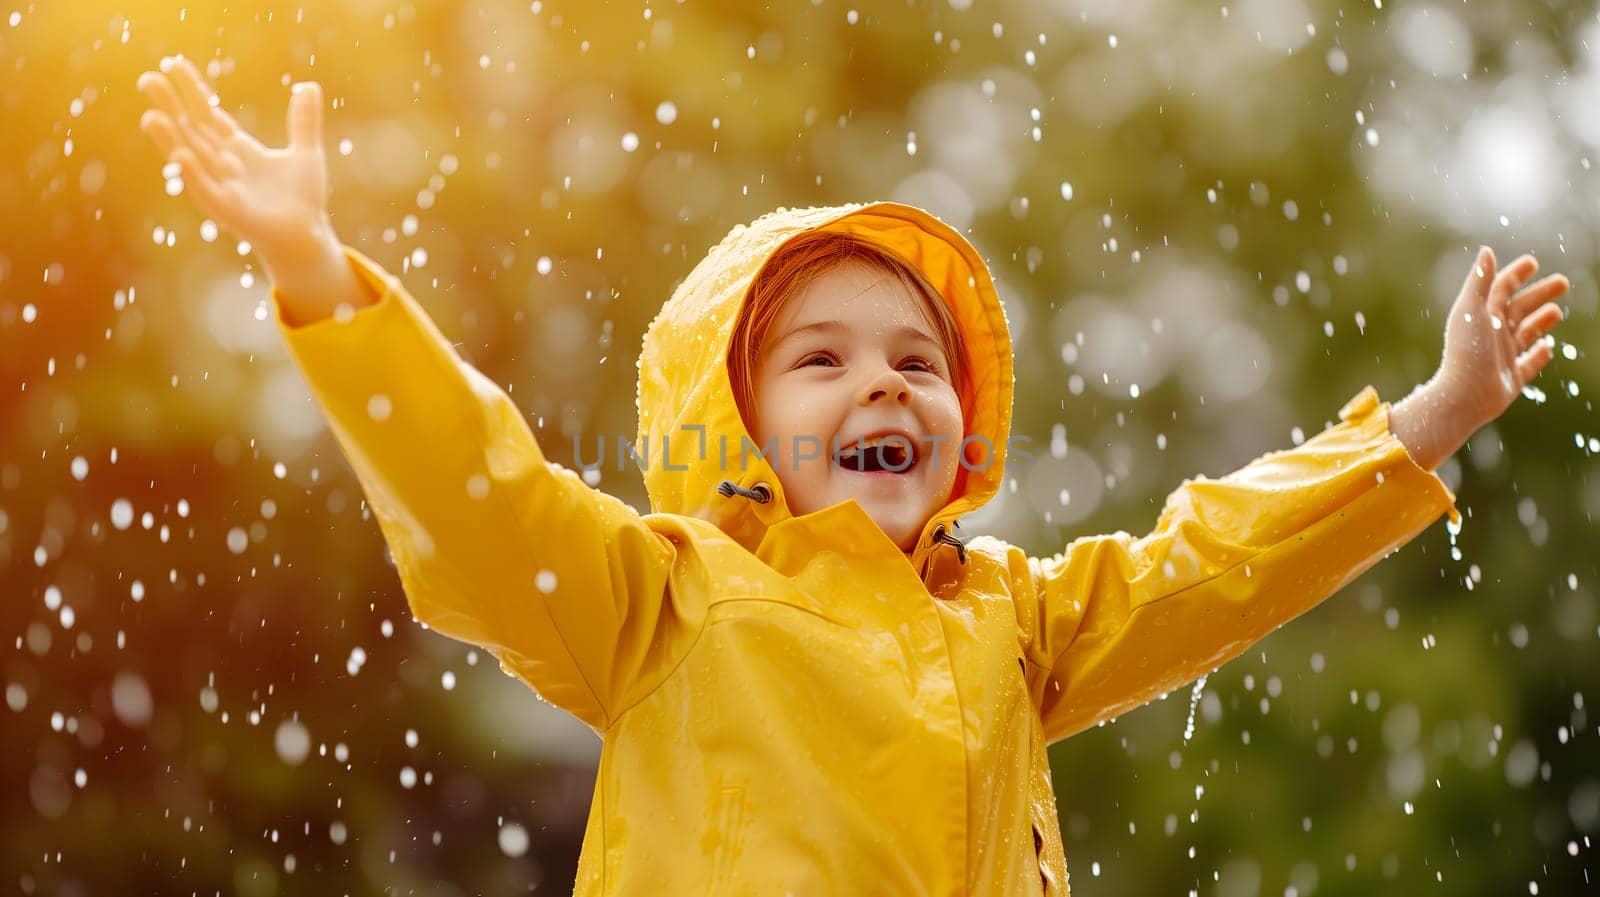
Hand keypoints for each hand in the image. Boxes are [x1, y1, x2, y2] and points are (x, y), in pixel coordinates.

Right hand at [136, 56, 338, 282]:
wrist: (309, 237)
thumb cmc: (303, 199)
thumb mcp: (306, 153)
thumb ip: (304, 121)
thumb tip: (309, 85)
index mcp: (236, 149)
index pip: (208, 114)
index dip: (192, 90)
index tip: (174, 64)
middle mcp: (223, 165)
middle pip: (192, 130)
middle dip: (171, 107)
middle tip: (148, 79)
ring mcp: (222, 187)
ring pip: (192, 158)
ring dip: (172, 139)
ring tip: (152, 116)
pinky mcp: (229, 211)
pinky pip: (207, 191)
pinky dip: (194, 174)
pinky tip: (181, 155)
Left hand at [1390, 246, 1567, 469]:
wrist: (1463, 396)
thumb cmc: (1466, 351)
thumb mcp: (1472, 310)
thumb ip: (1480, 281)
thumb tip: (1487, 250)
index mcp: (1481, 316)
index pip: (1501, 289)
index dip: (1516, 274)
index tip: (1533, 262)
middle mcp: (1490, 334)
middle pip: (1518, 308)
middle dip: (1539, 294)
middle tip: (1563, 282)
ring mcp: (1501, 357)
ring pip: (1524, 334)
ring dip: (1540, 321)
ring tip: (1556, 312)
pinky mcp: (1510, 380)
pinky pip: (1527, 365)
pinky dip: (1538, 355)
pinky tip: (1547, 347)